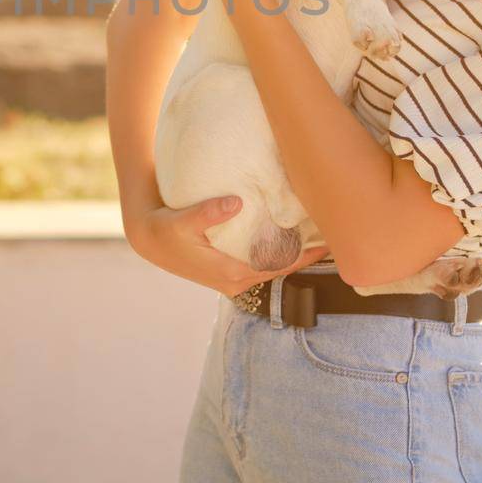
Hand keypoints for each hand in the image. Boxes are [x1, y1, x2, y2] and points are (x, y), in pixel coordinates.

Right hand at [129, 194, 330, 297]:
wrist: (149, 240)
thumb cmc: (166, 230)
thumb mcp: (182, 220)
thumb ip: (208, 212)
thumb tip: (236, 202)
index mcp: (231, 272)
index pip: (277, 266)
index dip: (302, 257)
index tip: (325, 244)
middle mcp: (236, 280)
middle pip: (280, 270)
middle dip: (305, 257)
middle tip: (332, 237)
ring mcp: (233, 278)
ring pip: (272, 269)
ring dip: (294, 257)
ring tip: (317, 239)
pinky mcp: (229, 270)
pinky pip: (261, 264)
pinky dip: (279, 255)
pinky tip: (290, 240)